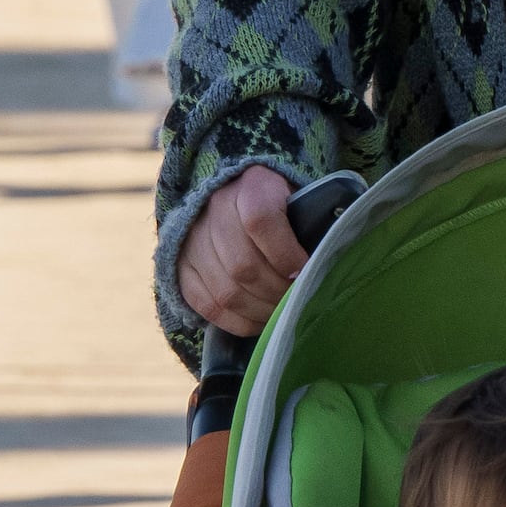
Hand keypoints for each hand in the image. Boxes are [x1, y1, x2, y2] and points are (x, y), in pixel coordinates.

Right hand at [178, 162, 306, 335]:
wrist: (237, 196)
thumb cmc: (283, 206)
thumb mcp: (300, 201)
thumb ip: (311, 225)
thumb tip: (323, 264)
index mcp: (251, 185)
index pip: (261, 221)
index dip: (286, 254)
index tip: (304, 273)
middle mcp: (215, 208)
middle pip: (244, 265)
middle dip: (276, 292)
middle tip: (296, 301)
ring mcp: (193, 239)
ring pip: (226, 291)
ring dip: (259, 311)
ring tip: (280, 314)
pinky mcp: (182, 267)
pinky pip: (207, 305)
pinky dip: (237, 321)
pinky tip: (258, 320)